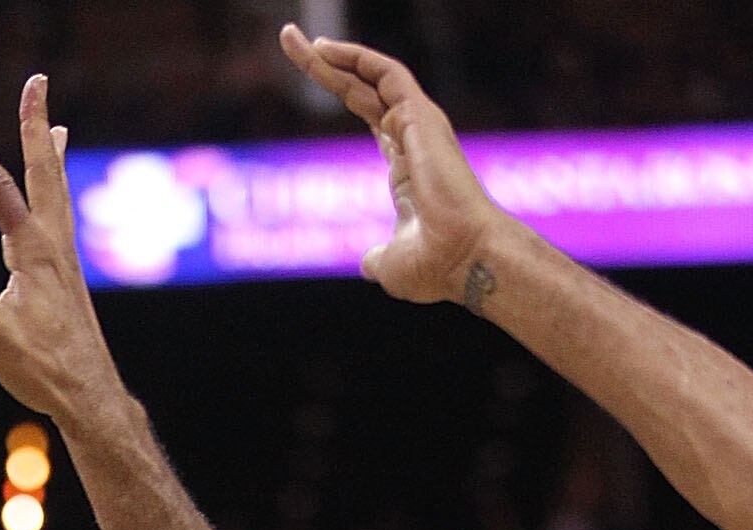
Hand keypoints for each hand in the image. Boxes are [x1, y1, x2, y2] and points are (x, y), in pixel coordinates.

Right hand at [0, 76, 115, 424]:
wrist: (90, 395)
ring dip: (51, 156)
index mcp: (33, 251)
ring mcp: (65, 259)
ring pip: (58, 192)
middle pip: (43, 170)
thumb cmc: (43, 370)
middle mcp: (54, 245)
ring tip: (56, 129)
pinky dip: (57, 196)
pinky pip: (62, 220)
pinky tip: (55, 205)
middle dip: (34, 124)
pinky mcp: (69, 278)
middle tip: (37, 82)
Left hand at [279, 24, 505, 305]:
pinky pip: (386, 73)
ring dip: (332, 56)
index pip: (370, 115)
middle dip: (326, 66)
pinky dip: (356, 58)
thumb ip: (378, 257)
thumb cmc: (434, 266)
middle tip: (290, 41)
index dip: (343, 91)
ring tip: (292, 40)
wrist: (463, 259)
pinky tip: (325, 50)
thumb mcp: (391, 264)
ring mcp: (417, 124)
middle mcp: (412, 137)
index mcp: (406, 166)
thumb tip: (369, 264)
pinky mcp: (419, 116)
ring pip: (370, 75)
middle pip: (362, 89)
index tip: (315, 74)